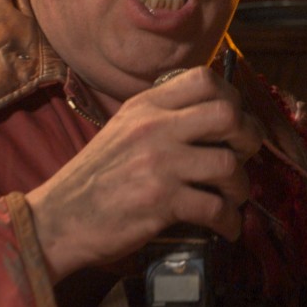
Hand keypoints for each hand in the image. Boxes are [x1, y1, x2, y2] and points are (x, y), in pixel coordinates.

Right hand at [26, 67, 263, 280]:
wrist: (57, 219)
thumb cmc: (93, 179)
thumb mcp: (122, 131)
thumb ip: (159, 118)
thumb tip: (211, 119)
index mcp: (145, 106)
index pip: (204, 78)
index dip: (232, 97)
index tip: (234, 121)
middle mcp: (153, 128)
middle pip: (227, 115)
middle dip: (248, 138)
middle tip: (243, 156)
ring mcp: (158, 164)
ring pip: (227, 165)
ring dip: (240, 187)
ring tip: (232, 198)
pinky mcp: (160, 202)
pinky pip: (215, 209)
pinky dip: (230, 222)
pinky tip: (227, 228)